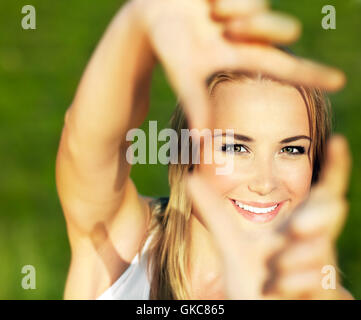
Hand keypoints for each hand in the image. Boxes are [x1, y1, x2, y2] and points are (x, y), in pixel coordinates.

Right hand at [132, 0, 345, 128]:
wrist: (155, 12)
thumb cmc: (169, 47)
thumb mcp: (184, 75)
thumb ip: (195, 104)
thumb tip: (201, 142)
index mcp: (244, 57)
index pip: (286, 67)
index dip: (311, 74)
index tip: (340, 83)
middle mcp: (252, 35)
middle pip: (285, 31)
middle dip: (262, 29)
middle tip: (227, 30)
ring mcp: (250, 10)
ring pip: (265, 9)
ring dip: (237, 14)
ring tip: (212, 15)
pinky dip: (227, 0)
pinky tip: (209, 2)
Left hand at [186, 135, 352, 298]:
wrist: (259, 312)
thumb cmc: (254, 280)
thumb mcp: (230, 244)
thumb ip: (213, 212)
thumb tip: (190, 178)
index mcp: (295, 227)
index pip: (322, 193)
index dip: (335, 168)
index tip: (337, 140)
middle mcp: (312, 242)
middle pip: (330, 213)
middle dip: (316, 217)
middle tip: (295, 228)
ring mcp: (319, 267)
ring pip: (319, 249)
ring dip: (291, 260)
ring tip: (273, 275)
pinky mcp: (323, 293)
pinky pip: (315, 280)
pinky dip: (290, 283)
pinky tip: (275, 289)